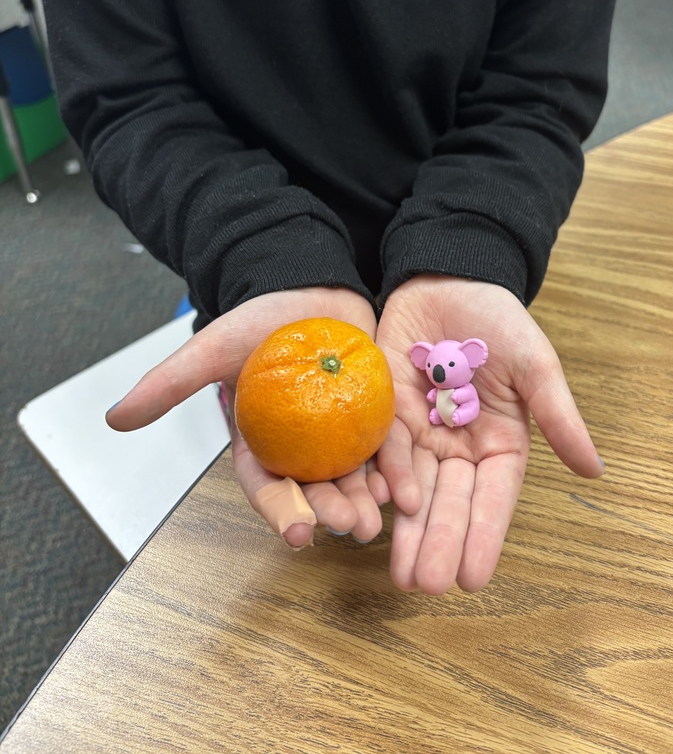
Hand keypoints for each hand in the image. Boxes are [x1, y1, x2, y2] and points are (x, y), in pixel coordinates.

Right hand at [106, 287, 389, 547]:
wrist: (306, 287)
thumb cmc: (257, 320)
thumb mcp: (213, 348)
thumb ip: (170, 383)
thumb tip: (115, 419)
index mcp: (263, 442)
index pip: (267, 487)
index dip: (281, 512)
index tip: (299, 534)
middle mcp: (302, 446)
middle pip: (317, 490)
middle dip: (333, 512)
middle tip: (353, 527)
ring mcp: (340, 433)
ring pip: (354, 475)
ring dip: (368, 499)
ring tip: (383, 515)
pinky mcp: (372, 413)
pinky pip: (386, 445)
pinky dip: (396, 466)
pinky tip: (407, 484)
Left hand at [375, 275, 603, 594]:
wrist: (447, 278)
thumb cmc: (499, 319)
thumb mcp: (535, 365)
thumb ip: (558, 417)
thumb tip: (595, 471)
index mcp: (499, 442)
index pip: (492, 498)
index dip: (484, 536)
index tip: (473, 578)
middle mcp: (459, 446)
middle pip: (450, 502)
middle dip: (439, 543)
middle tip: (427, 586)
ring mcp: (421, 431)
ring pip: (413, 488)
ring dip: (407, 530)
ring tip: (401, 573)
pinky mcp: (387, 412)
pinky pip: (383, 450)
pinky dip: (381, 477)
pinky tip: (377, 509)